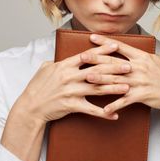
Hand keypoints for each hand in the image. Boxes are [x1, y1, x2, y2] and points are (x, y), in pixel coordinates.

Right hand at [17, 41, 131, 123]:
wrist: (30, 107)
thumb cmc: (38, 87)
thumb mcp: (46, 69)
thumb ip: (58, 61)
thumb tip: (66, 56)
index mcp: (65, 65)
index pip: (87, 55)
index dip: (102, 50)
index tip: (116, 46)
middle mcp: (70, 77)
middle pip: (97, 70)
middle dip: (115, 68)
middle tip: (129, 67)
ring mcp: (71, 91)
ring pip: (97, 88)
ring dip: (114, 88)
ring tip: (128, 87)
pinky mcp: (71, 105)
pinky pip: (91, 110)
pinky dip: (103, 113)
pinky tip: (115, 114)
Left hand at [86, 33, 159, 126]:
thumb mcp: (158, 61)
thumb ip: (144, 56)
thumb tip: (135, 51)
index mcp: (143, 57)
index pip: (121, 47)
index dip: (106, 42)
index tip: (92, 37)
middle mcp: (139, 68)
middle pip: (114, 62)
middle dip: (97, 58)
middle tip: (82, 56)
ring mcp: (139, 82)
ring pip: (116, 80)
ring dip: (100, 80)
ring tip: (87, 78)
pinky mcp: (141, 95)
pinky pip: (125, 101)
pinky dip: (114, 105)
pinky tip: (104, 109)